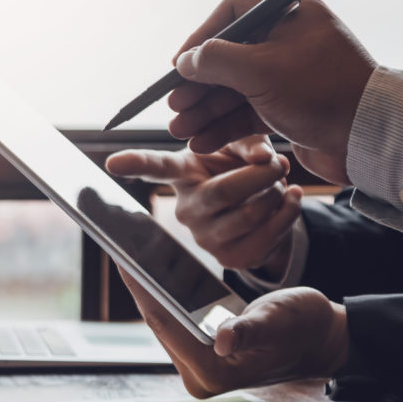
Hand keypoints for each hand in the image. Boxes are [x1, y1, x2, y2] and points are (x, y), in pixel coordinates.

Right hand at [106, 136, 301, 277]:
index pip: (155, 168)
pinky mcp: (231, 259)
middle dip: (261, 175)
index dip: (134, 164)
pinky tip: (291, 199)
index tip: (112, 162)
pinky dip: (289, 213)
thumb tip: (265, 159)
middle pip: (224, 192)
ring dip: (277, 194)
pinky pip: (267, 235)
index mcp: (182, 175)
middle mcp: (185, 210)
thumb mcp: (243, 146)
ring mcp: (206, 238)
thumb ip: (250, 142)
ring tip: (281, 183)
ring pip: (251, 214)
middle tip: (280, 162)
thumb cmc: (242, 169)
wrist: (263, 207)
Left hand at [119, 268, 347, 397]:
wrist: (321, 339)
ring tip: (127, 250)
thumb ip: (251, 330)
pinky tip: (150, 266)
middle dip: (139, 283)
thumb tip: (225, 340)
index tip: (121, 255)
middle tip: (118, 244)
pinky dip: (163, 293)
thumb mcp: (279, 320)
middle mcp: (199, 375)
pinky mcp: (200, 354)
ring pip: (163, 319)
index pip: (165, 322)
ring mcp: (198, 367)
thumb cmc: (305, 327)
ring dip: (147, 287)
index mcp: (213, 371)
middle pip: (158, 321)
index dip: (141, 287)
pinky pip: (173, 318)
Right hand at [167, 0, 376, 184]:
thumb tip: (185, 60)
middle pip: (228, 58)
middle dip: (198, 86)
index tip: (178, 65)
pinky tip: (202, 142)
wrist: (371, 138)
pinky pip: (249, 113)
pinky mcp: (291, 108)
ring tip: (180, 131)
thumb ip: (216, 61)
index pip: (231, 14)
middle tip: (174, 106)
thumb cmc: (322, 92)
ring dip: (205, 111)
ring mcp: (290, 77)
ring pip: (235, 90)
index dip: (200, 38)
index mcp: (290, 17)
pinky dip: (225, 127)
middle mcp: (289, 42)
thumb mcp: (260, 70)